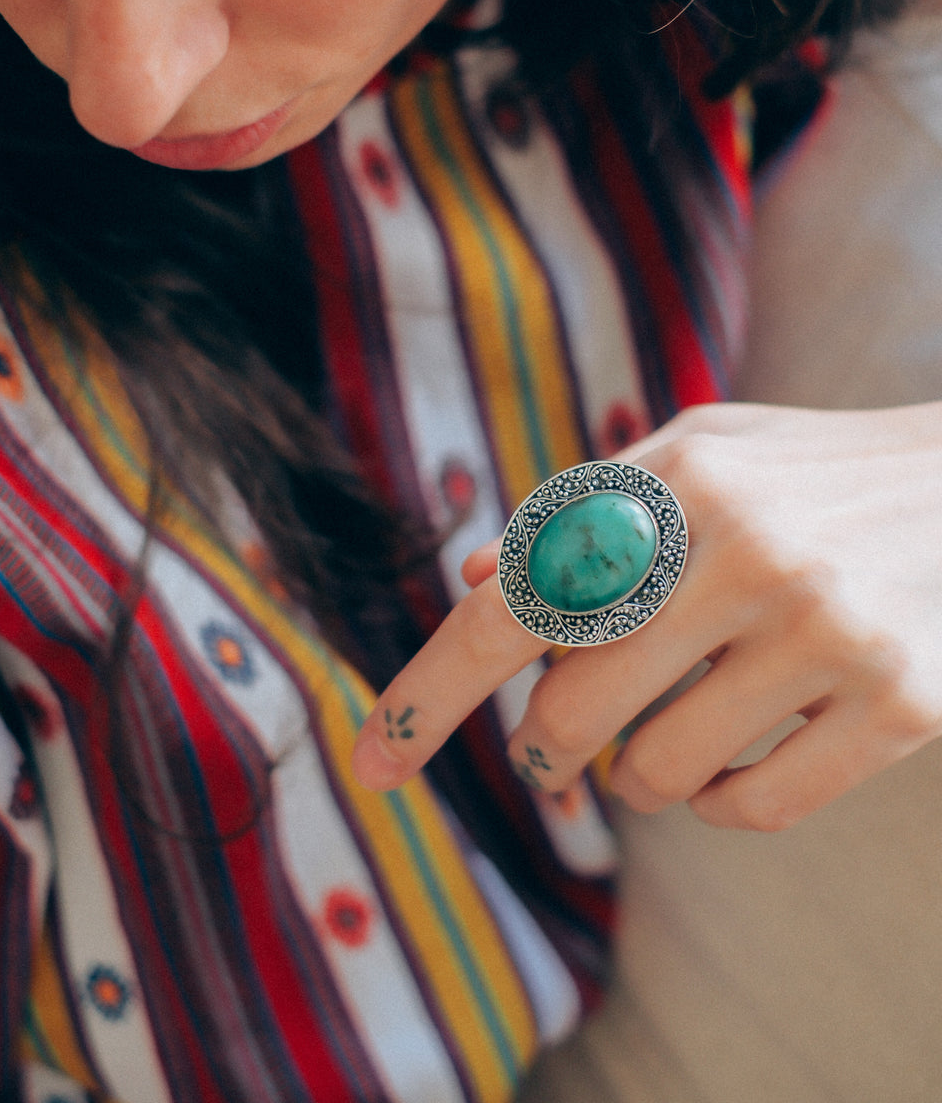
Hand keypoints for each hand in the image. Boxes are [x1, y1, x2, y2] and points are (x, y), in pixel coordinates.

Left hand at [352, 402, 941, 829]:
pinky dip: (718, 801)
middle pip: (570, 716)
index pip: (514, 608)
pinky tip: (736, 753)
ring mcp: (828, 631)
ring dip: (637, 774)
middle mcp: (746, 552)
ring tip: (672, 724)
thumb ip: (580, 509)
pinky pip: (752, 810)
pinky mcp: (900, 704)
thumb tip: (473, 583)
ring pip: (656, 775)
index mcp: (676, 482)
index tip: (373, 764)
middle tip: (561, 740)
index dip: (428, 694)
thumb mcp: (695, 452)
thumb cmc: (804, 473)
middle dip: (547, 747)